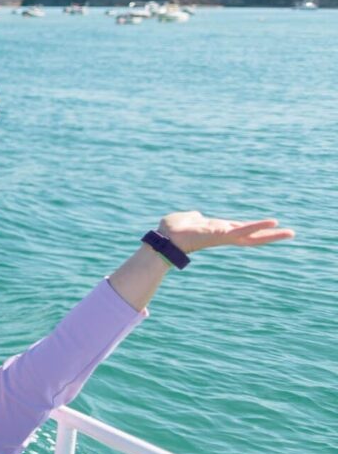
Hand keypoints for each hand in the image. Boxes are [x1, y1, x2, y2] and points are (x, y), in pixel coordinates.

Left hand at [155, 212, 293, 254]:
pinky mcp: (222, 235)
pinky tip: (273, 223)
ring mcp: (224, 236)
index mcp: (217, 229)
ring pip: (251, 235)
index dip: (254, 228)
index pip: (241, 228)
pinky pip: (243, 230)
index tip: (270, 226)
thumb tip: (195, 215)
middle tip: (291, 233)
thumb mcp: (186, 219)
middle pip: (251, 235)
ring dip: (271, 234)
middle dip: (270, 236)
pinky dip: (257, 226)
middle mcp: (223, 234)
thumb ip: (193, 216)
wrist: (164, 239)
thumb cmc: (172, 230)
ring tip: (290, 233)